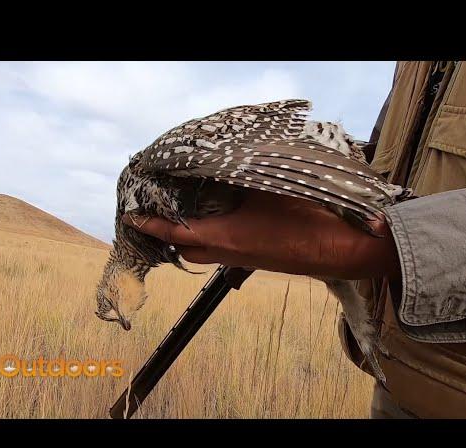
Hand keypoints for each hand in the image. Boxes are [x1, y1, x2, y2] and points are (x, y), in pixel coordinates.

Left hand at [123, 191, 400, 280]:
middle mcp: (227, 253)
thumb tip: (219, 168)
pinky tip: (221, 220)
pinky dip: (211, 239)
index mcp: (223, 236)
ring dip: (189, 240)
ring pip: (203, 254)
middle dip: (168, 235)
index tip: (131, 216)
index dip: (150, 223)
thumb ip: (238, 180)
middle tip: (159, 215)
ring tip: (186, 217)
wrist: (335, 248)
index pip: (174, 231)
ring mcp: (241, 260)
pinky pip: (221, 253)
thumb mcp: (265, 190)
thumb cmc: (302, 218)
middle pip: (185, 250)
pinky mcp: (255, 261)